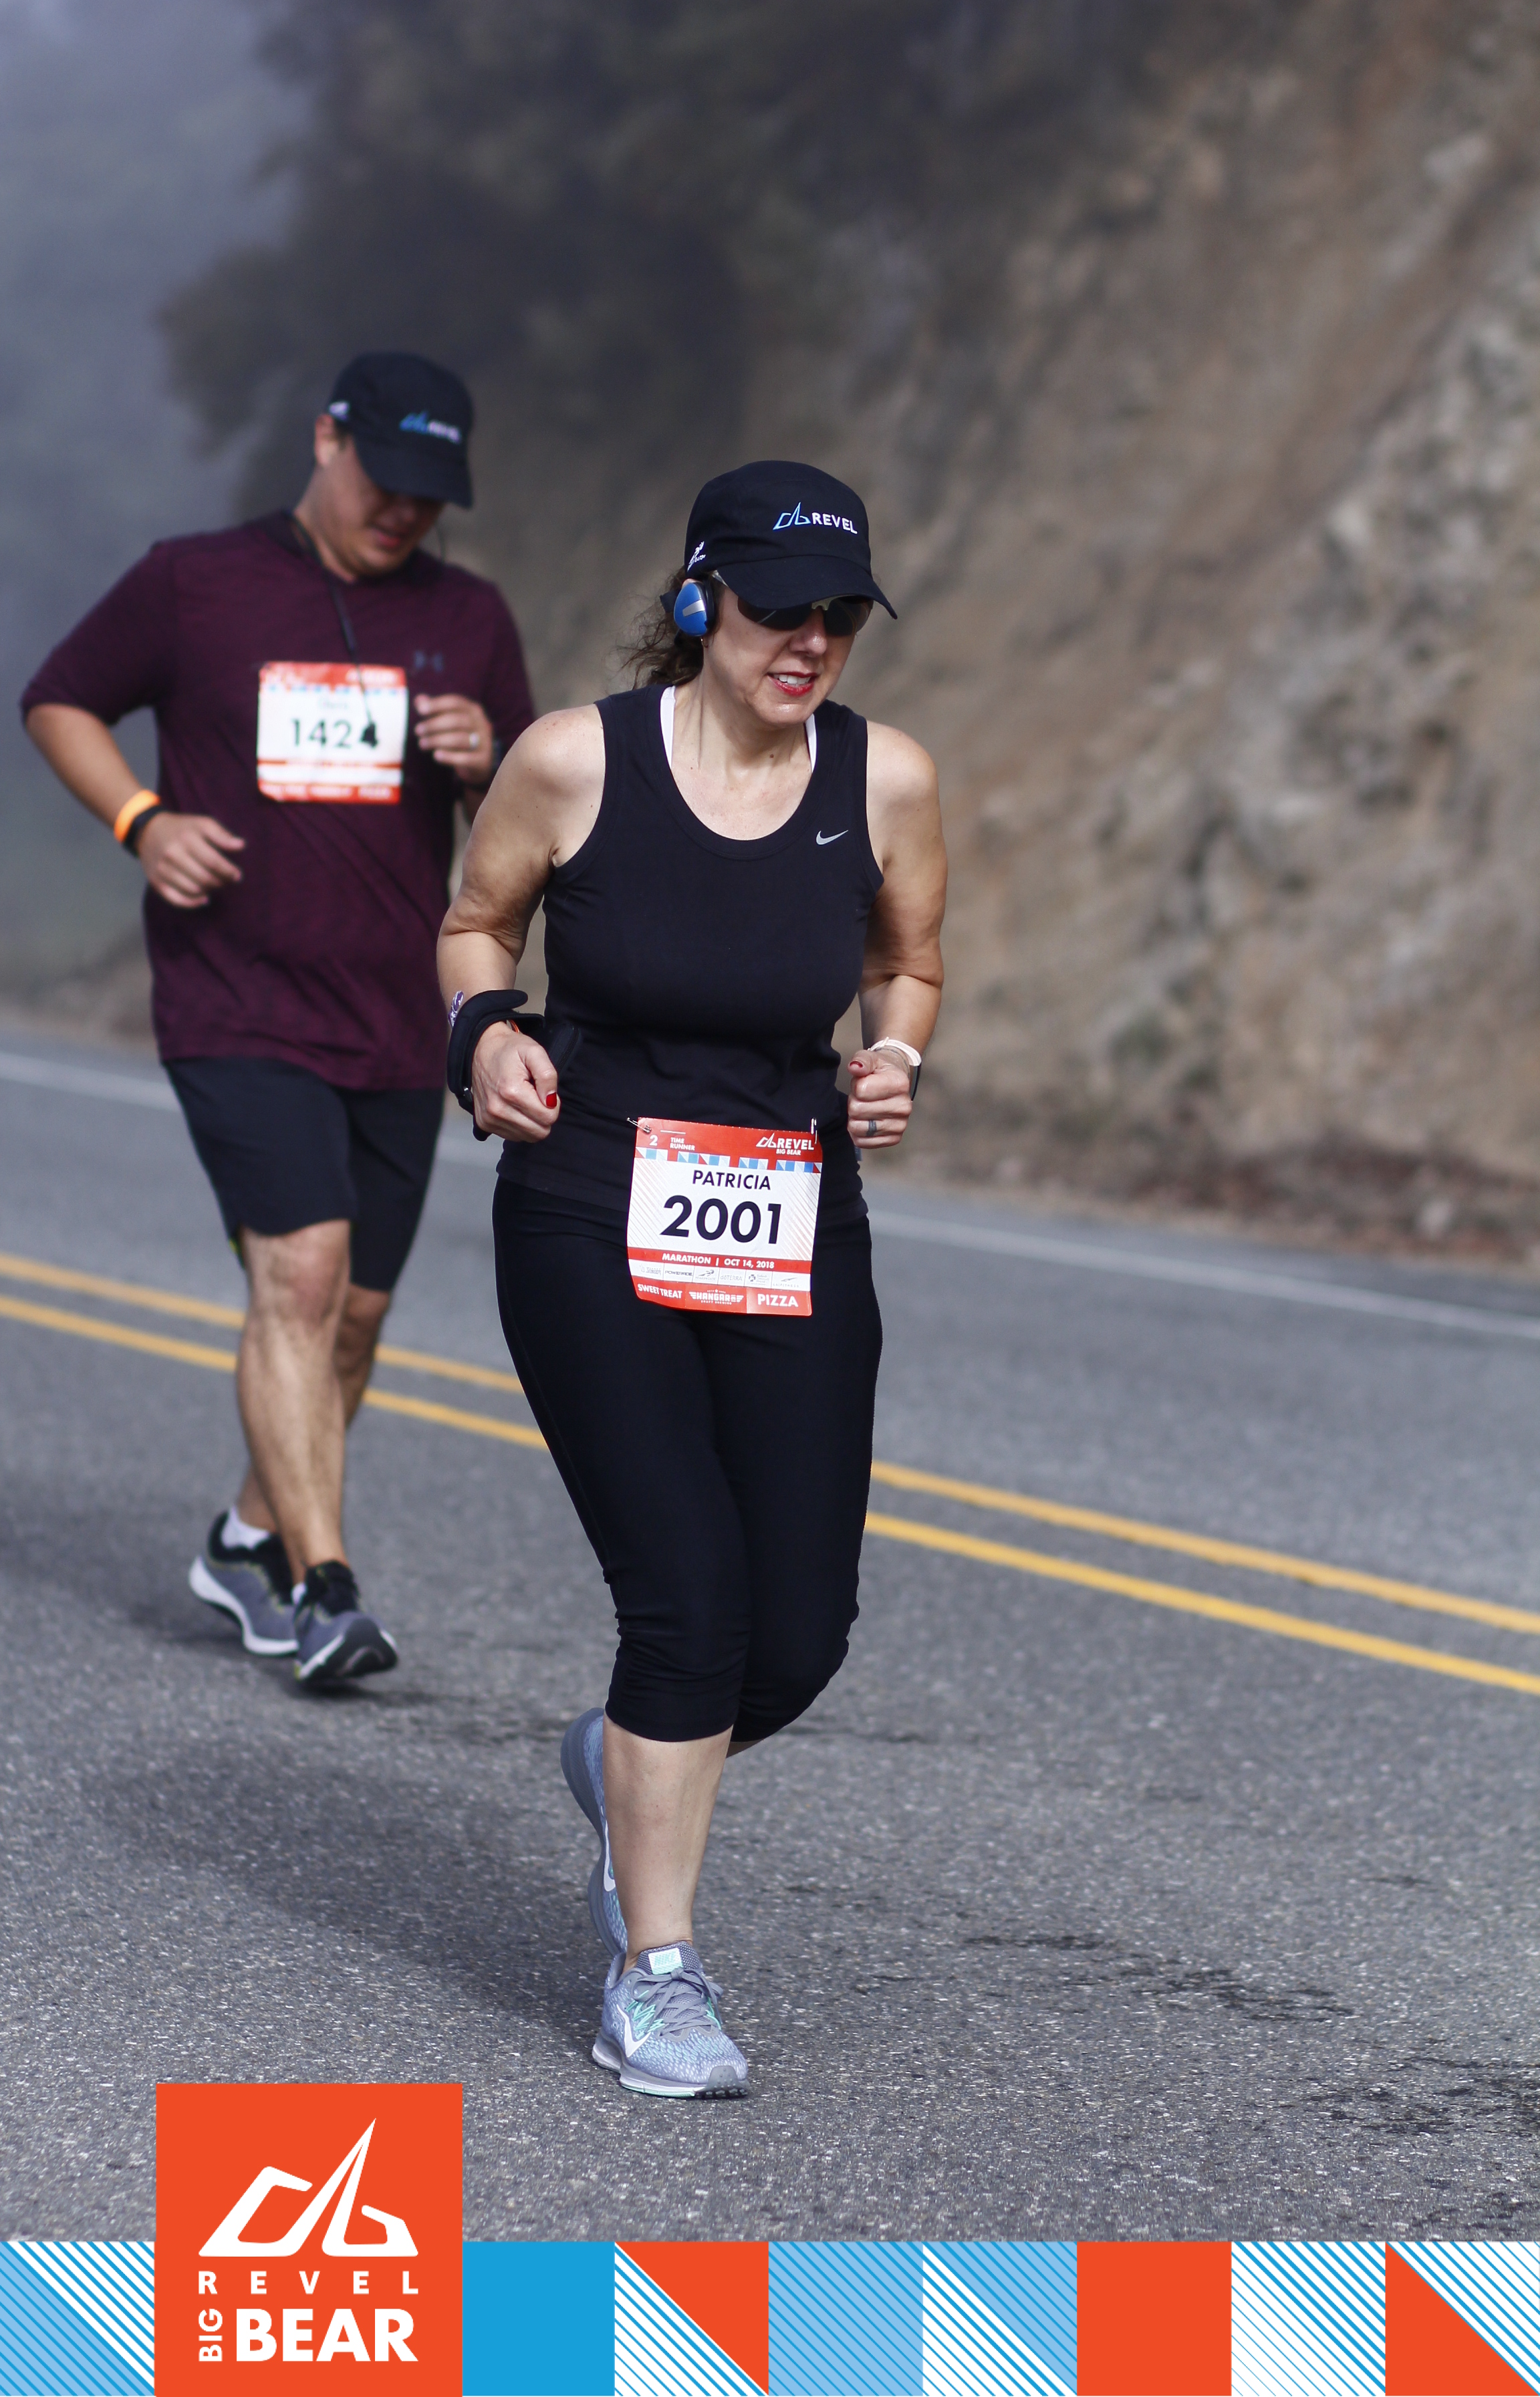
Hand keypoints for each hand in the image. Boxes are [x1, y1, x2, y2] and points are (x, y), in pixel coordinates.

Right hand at [138, 811, 243, 908]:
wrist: (149, 831)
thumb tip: (241, 846)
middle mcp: (172, 854)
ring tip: (215, 884)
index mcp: (187, 838)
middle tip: (227, 881)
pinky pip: (177, 900)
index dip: (229, 871)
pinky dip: (193, 903)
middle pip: (204, 878)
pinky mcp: (156, 882)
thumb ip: (222, 835)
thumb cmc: (183, 829)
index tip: (237, 875)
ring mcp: (163, 870)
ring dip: (209, 890)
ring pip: (193, 890)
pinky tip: (204, 898)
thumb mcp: (202, 824)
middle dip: (221, 882)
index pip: (213, 861)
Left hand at [415, 693, 495, 786]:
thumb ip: (434, 710)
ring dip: (437, 741)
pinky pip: (465, 758)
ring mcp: (484, 742)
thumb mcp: (448, 720)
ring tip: (422, 744)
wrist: (480, 760)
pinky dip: (449, 757)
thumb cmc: (459, 735)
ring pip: (460, 739)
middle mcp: (481, 723)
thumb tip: (419, 700)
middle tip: (417, 731)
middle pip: (457, 720)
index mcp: (473, 710)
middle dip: (434, 725)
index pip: (455, 702)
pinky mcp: (482, 760)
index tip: (420, 710)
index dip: (437, 704)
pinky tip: (436, 755)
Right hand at [472, 1023, 559, 1140]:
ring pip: (528, 1136)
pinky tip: (514, 1107)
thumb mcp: (534, 1052)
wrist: (480, 1050)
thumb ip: (547, 1075)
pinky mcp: (485, 1124)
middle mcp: (497, 1110)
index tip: (544, 1091)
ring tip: (524, 1100)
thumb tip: (551, 1101)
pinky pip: (515, 1136)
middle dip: (544, 1115)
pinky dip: (520, 1125)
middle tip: (536, 1096)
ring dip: (532, 1121)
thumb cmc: (509, 1050)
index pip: (548, 1117)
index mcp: (511, 1092)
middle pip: (539, 1132)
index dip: (553, 1105)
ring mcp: (489, 1119)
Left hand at [847, 1052, 913, 1147]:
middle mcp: (904, 1106)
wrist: (895, 1084)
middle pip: (857, 1110)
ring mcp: (900, 1125)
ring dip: (854, 1118)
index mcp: (899, 1083)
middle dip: (854, 1102)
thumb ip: (861, 1060)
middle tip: (863, 1097)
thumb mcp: (871, 1059)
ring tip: (865, 1108)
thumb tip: (854, 1067)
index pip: (861, 1090)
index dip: (855, 1086)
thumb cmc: (880, 1072)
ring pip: (857, 1128)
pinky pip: (863, 1142)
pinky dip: (858, 1133)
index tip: (864, 1083)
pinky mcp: (894, 1139)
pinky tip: (865, 1122)